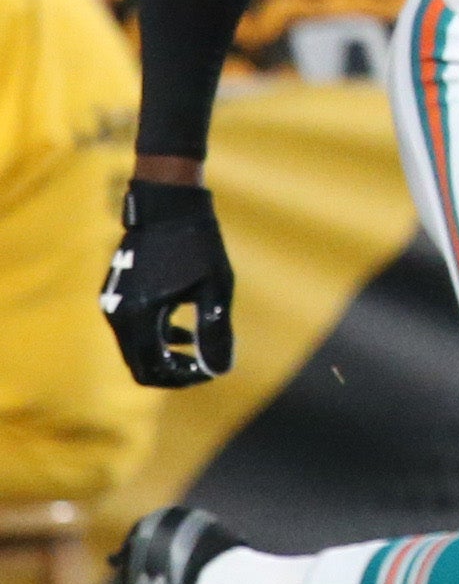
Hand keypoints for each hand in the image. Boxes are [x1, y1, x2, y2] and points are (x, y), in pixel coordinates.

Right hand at [102, 181, 234, 387]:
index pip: (152, 371)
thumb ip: (215, 330)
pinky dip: (157, 338)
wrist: (168, 205)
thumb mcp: (215, 287)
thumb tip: (221, 369)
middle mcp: (117, 315)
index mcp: (138, 316)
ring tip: (200, 350)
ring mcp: (112, 304)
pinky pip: (133, 331)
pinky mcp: (116, 295)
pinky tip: (184, 332)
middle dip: (173, 372)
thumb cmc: (197, 243)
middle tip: (205, 366)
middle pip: (140, 365)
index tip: (211, 370)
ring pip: (136, 349)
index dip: (183, 378)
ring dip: (166, 355)